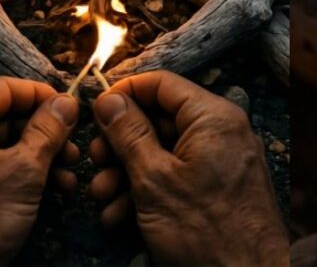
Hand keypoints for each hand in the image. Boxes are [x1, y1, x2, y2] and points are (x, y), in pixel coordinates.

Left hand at [0, 77, 80, 265]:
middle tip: (73, 149)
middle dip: (46, 132)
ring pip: (7, 141)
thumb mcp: (22, 172)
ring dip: (42, 155)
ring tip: (67, 174)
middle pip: (8, 114)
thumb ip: (47, 132)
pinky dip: (25, 172)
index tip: (71, 109)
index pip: (6, 88)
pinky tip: (52, 187)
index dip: (43, 96)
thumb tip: (66, 103)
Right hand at [90, 71, 287, 265]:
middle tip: (95, 161)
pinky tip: (120, 215)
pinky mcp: (216, 189)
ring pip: (162, 151)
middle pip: (158, 119)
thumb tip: (108, 99)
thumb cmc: (207, 233)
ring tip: (102, 196)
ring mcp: (220, 162)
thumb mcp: (154, 179)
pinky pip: (176, 175)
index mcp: (212, 118)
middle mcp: (220, 132)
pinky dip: (147, 190)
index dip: (124, 93)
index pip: (161, 83)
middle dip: (120, 143)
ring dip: (126, 172)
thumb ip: (128, 133)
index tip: (95, 111)